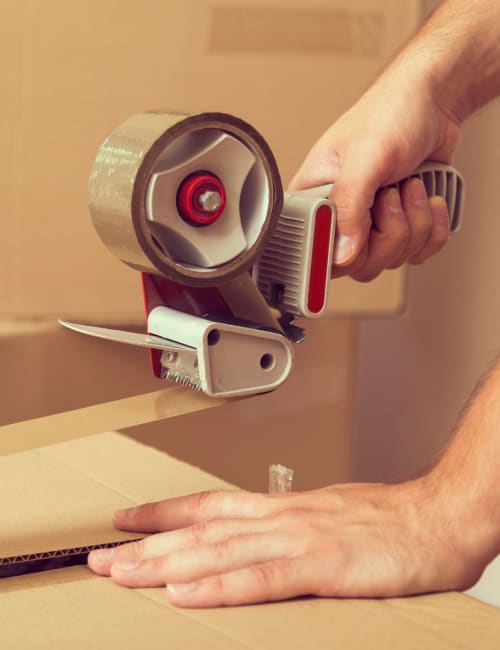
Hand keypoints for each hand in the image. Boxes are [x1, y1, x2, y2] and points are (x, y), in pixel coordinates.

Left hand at [88, 477, 482, 607]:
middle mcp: (281, 518)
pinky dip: (219, 587)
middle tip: (102, 556)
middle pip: (201, 530)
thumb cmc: (388, 520)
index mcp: (283, 508)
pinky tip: (186, 596)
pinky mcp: (322, 567)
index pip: (210, 505)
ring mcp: (299, 540)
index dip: (165, 512)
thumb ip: (288, 528)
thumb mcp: (327, 515)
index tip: (127, 518)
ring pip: (218, 551)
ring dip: (166, 564)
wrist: (437, 517)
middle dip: (147, 545)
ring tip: (122, 574)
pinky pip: (261, 580)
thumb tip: (258, 542)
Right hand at [289, 65, 461, 280]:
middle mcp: (339, 217)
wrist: (433, 102)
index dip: (341, 250)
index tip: (363, 228)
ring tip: (410, 185)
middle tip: (391, 194)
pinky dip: (432, 229)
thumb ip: (349, 205)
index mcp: (313, 199)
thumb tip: (341, 253)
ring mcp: (371, 226)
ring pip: (391, 260)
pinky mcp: (401, 228)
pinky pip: (418, 254)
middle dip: (389, 232)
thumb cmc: (390, 114)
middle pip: (359, 265)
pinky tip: (428, 199)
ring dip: (414, 223)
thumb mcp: (365, 157)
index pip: (315, 251)